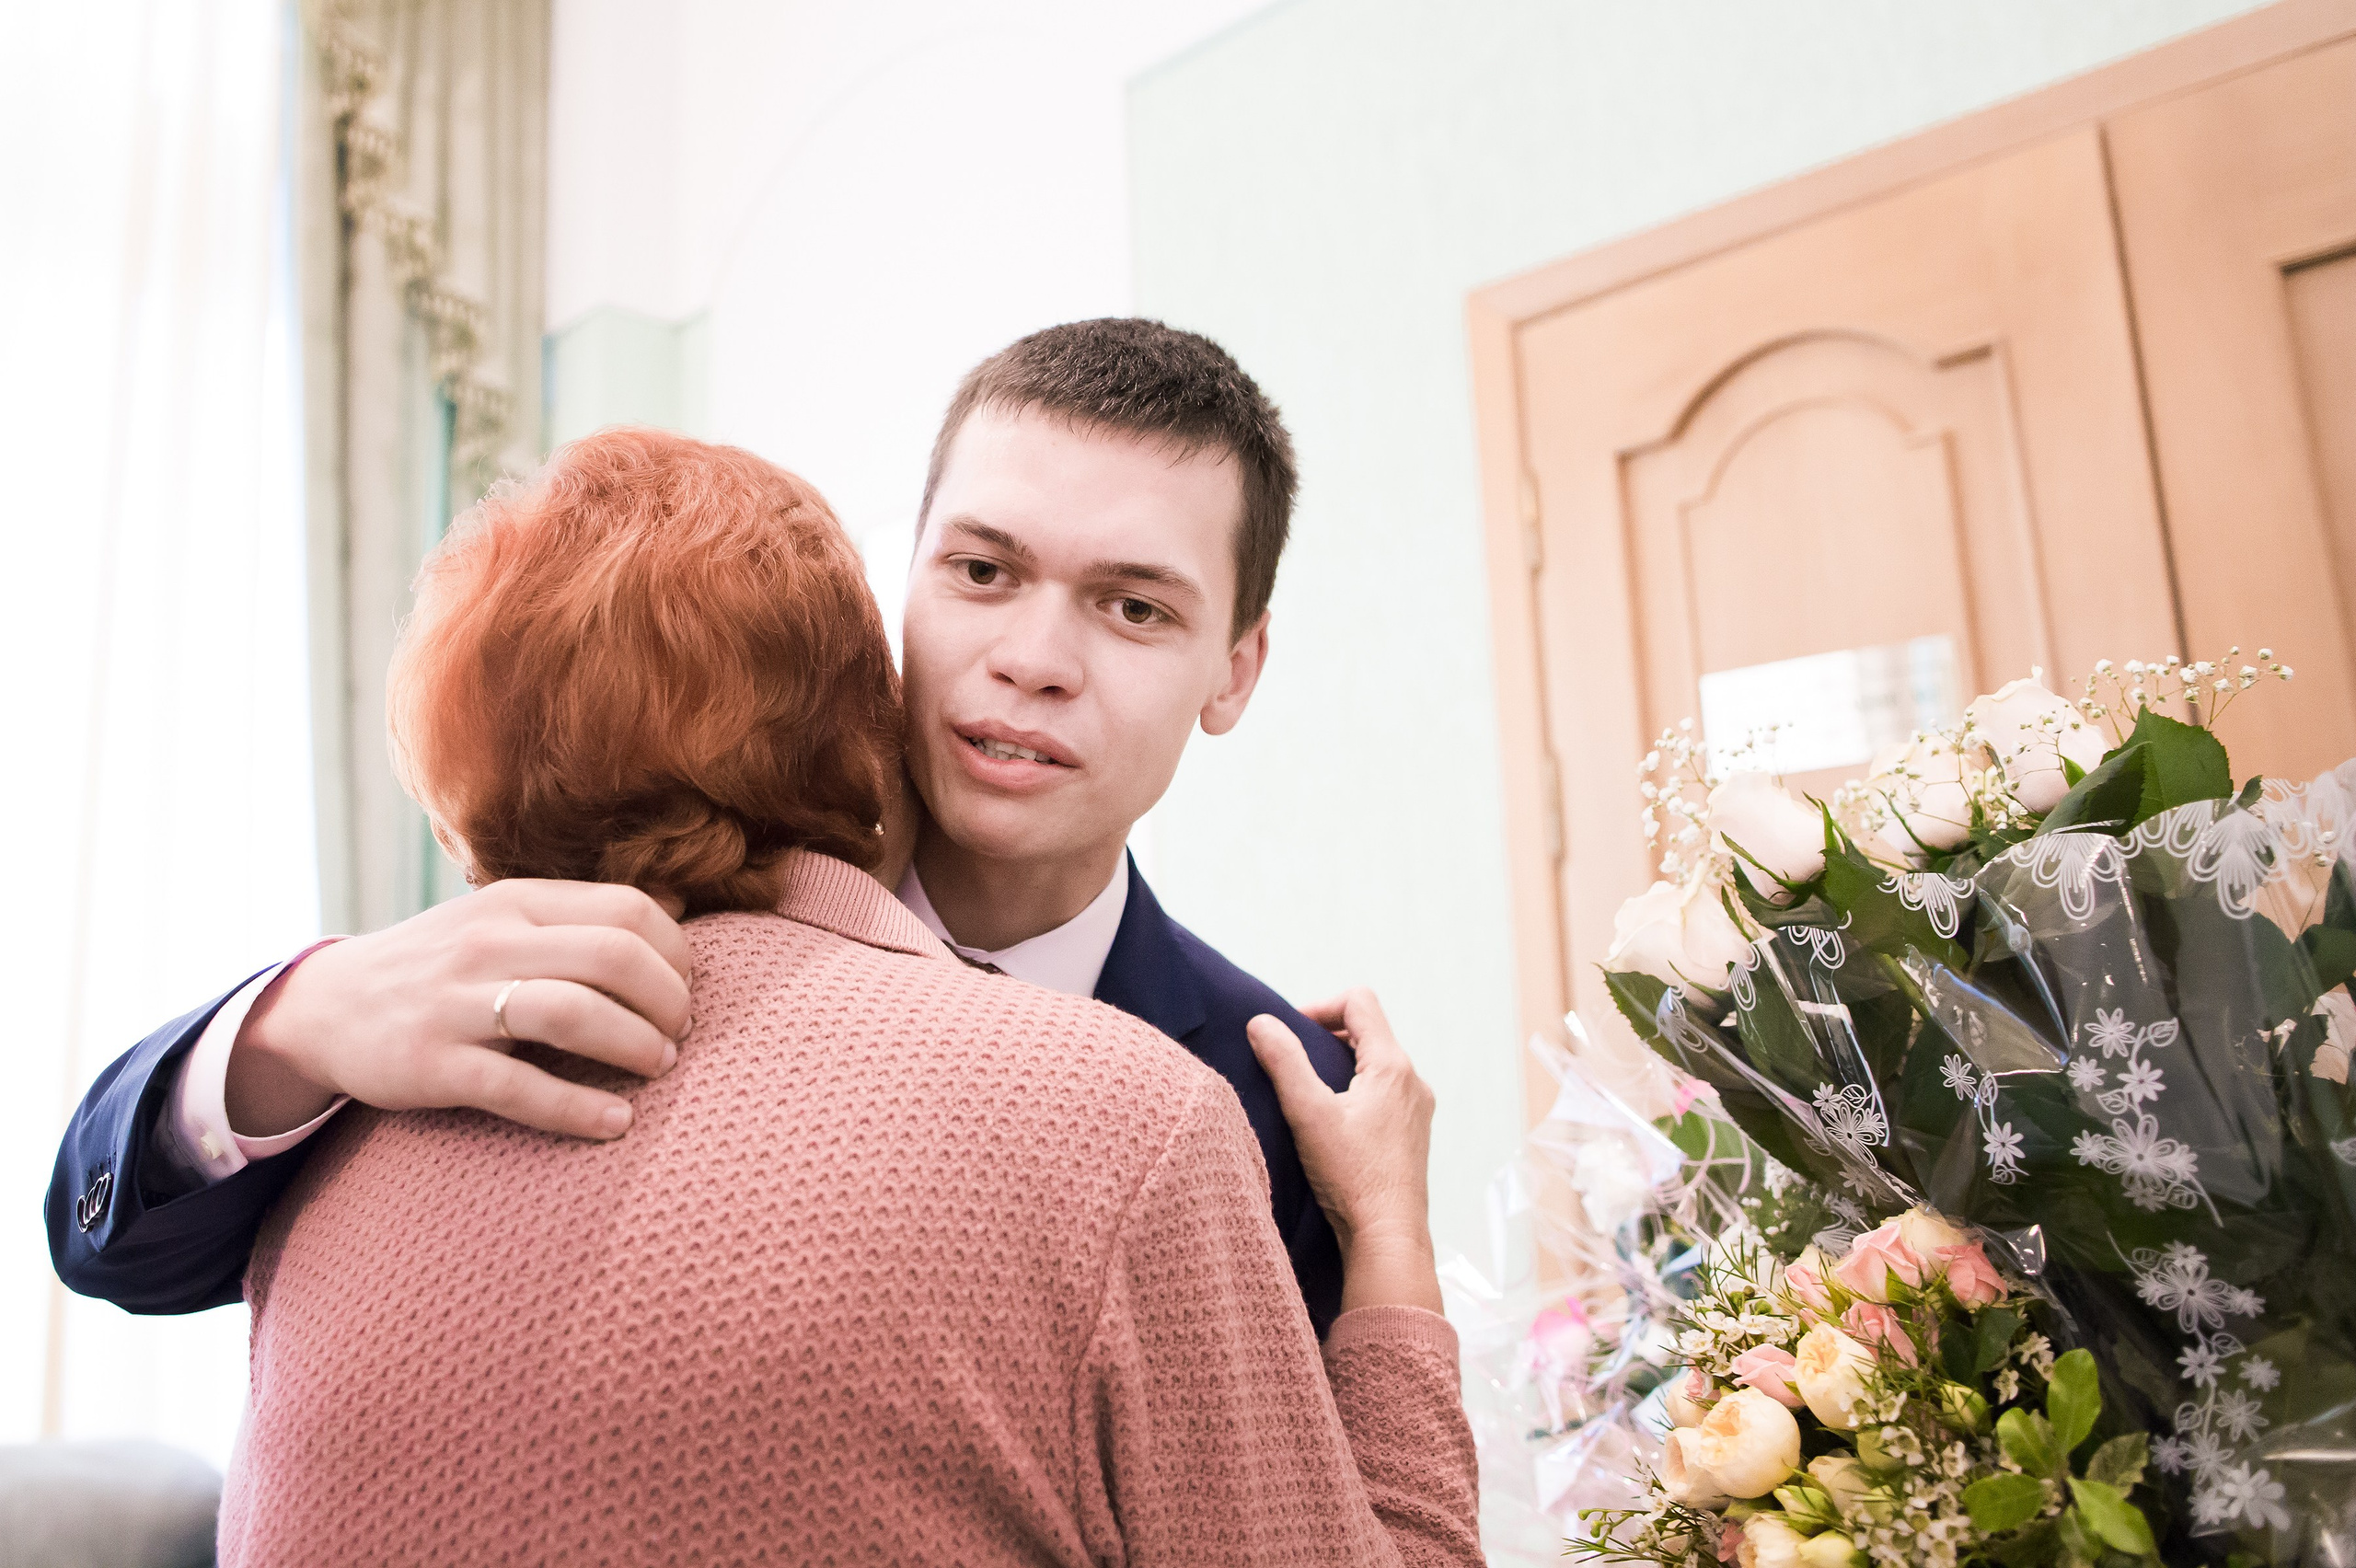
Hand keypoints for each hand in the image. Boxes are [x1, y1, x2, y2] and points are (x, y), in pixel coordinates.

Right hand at [226, 880, 693, 1141]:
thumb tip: (677, 915)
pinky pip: (520, 1088)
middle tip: (682, 1034)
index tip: (687, 990)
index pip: (629, 910)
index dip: (676, 954)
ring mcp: (458, 1003)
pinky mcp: (435, 1065)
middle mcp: (490, 941)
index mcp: (517, 900)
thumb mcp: (501, 919)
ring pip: (574, 1014)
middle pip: (614, 956)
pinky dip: (579, 1109)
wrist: (326, 1007)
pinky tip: (616, 1123)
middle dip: (668, 1000)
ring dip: (636, 1045)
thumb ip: (575, 919)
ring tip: (661, 1067)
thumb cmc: (442, 966)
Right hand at [1247, 988, 1440, 1314]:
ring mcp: (1416, 1109)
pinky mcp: (1412, 1135)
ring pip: (1375, 1065)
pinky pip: (1383, 1095)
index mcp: (1392, 1066)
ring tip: (1309, 1098)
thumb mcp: (1308, 1113)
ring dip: (1340, 1069)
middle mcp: (1412, 1081)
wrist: (1387, 1236)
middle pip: (1367, 1032)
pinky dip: (1355, 1095)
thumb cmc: (1352, 1177)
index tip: (1290, 1035)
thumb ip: (1283, 1062)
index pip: (1360, 1002)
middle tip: (1292, 1065)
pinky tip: (1332, 1127)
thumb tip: (1261, 1023)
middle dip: (1326, 1039)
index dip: (1320, 1006)